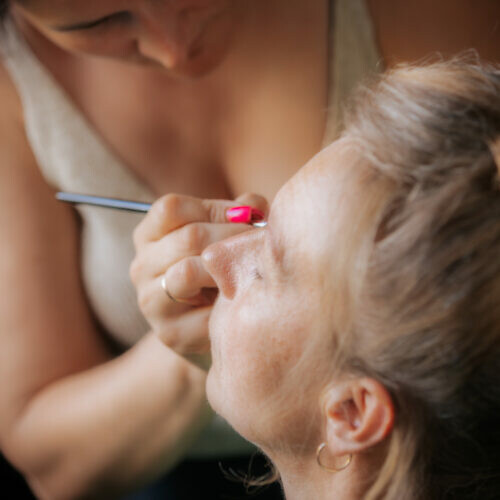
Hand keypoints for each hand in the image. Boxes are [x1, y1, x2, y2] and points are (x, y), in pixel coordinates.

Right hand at [130, 193, 267, 366]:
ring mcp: (151, 301)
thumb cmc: (220, 272)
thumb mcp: (225, 235)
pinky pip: (205, 311)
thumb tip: (254, 208)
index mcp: (149, 235)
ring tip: (249, 272)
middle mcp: (142, 265)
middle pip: (189, 237)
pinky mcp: (170, 333)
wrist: (208, 329)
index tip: (245, 220)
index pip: (170, 208)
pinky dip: (230, 303)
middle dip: (234, 238)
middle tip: (261, 246)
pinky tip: (242, 301)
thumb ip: (241, 213)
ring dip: (229, 269)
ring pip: (188, 271)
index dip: (215, 209)